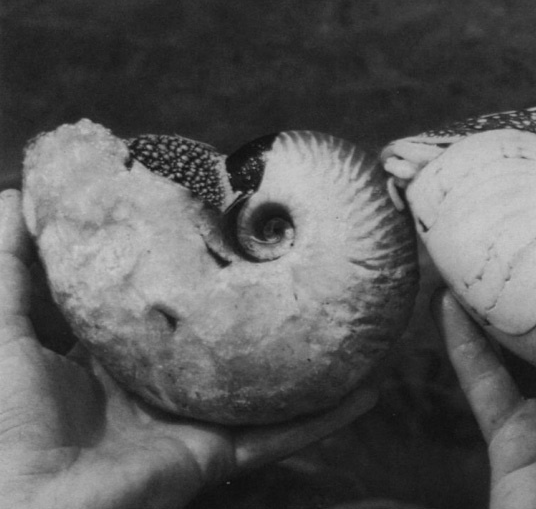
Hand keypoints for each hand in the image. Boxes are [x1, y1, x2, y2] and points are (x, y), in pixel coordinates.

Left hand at [0, 189, 377, 508]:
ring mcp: (195, 423)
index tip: (222, 228)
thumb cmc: (7, 420)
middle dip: (260, 313)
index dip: (191, 270)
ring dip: (309, 361)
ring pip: (266, 386)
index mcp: (113, 360)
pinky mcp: (217, 454)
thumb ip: (11, 261)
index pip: (163, 307)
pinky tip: (366, 387)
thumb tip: (19, 192)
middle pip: (225, 344)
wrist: (25, 505)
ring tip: (352, 325)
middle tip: (298, 267)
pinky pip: (282, 434)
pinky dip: (325, 415)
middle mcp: (162, 389)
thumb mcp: (3, 323)